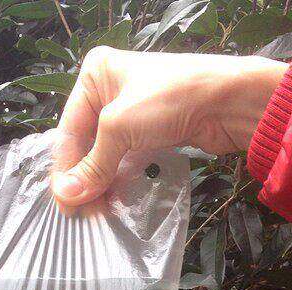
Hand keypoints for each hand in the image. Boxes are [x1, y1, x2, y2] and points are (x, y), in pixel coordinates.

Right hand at [51, 47, 286, 205]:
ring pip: (105, 154)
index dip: (65, 169)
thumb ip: (93, 165)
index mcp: (95, 75)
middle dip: (83, 178)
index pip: (69, 129)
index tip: (63, 202)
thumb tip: (66, 196)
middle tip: (78, 211)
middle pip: (86, 144)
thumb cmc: (169, 99)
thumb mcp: (120, 128)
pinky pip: (125, 159)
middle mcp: (110, 90)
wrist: (228, 101)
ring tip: (94, 211)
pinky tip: (113, 199)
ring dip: (100, 182)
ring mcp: (131, 113)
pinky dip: (118, 179)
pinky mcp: (151, 132)